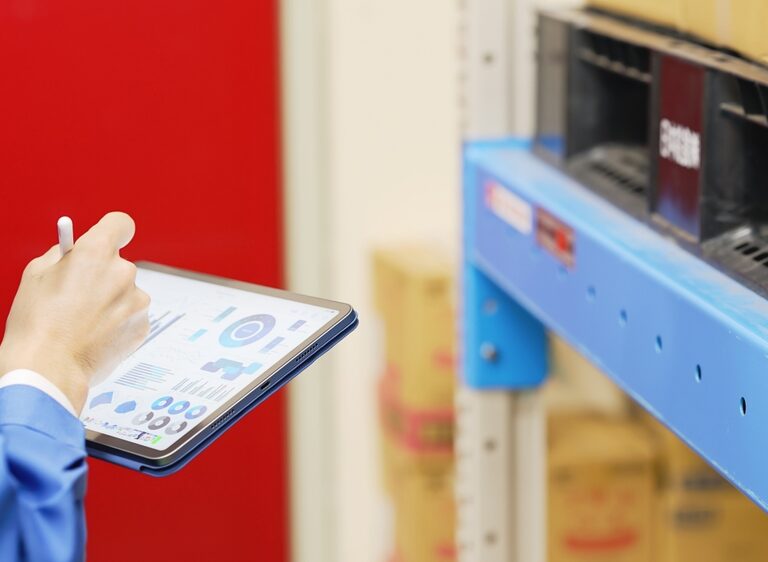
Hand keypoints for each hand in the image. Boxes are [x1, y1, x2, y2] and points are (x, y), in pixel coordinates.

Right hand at [0, 212, 150, 413]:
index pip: (120, 224)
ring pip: (126, 293)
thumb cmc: (37, 324)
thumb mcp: (36, 275)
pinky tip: (95, 336)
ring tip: (84, 322)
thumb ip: (62, 256)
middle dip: (103, 276)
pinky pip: (131, 317)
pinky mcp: (143, 326)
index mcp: (96, 252)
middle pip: (119, 265)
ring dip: (111, 302)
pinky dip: (118, 323)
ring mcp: (137, 300)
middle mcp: (123, 272)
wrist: (48, 369)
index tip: (108, 238)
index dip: (113, 231)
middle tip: (79, 296)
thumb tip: (74, 252)